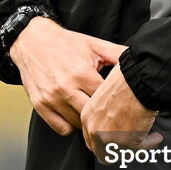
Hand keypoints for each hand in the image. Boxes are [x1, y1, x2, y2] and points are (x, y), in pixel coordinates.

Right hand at [10, 17, 124, 136]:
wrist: (31, 41)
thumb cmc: (65, 43)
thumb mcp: (93, 45)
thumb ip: (117, 54)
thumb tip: (139, 59)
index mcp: (82, 73)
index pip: (106, 98)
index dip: (116, 102)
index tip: (122, 104)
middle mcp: (66, 88)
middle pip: (93, 116)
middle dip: (103, 116)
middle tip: (111, 115)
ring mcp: (51, 99)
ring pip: (78, 125)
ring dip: (88, 122)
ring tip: (95, 115)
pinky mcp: (40, 105)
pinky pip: (61, 128)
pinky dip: (71, 126)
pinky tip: (76, 115)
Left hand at [81, 64, 160, 163]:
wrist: (137, 81)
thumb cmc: (125, 82)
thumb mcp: (105, 96)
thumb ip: (104, 114)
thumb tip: (115, 123)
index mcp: (87, 116)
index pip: (91, 139)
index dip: (104, 142)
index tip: (116, 140)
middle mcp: (94, 129)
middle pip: (102, 152)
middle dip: (117, 150)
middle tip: (130, 145)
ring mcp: (108, 138)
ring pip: (121, 153)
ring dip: (134, 147)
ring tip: (147, 138)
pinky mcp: (125, 142)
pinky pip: (139, 149)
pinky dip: (149, 143)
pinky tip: (155, 137)